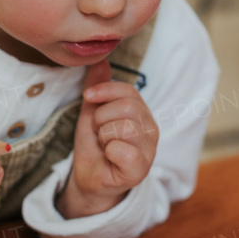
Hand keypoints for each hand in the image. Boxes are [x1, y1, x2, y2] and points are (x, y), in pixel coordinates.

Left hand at [58, 59, 158, 218]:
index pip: (129, 91)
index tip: (88, 98)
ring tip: (104, 145)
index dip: (105, 91)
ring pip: (124, 128)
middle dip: (101, 118)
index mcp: (142, 113)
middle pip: (127, 108)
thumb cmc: (95, 145)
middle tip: (98, 132)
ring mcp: (149, 150)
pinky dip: (110, 152)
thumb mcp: (92, 112)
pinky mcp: (141, 170)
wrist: (88, 177)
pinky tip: (110, 157)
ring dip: (104, 136)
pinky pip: (124, 150)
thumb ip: (98, 88)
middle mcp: (151, 129)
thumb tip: (101, 60)